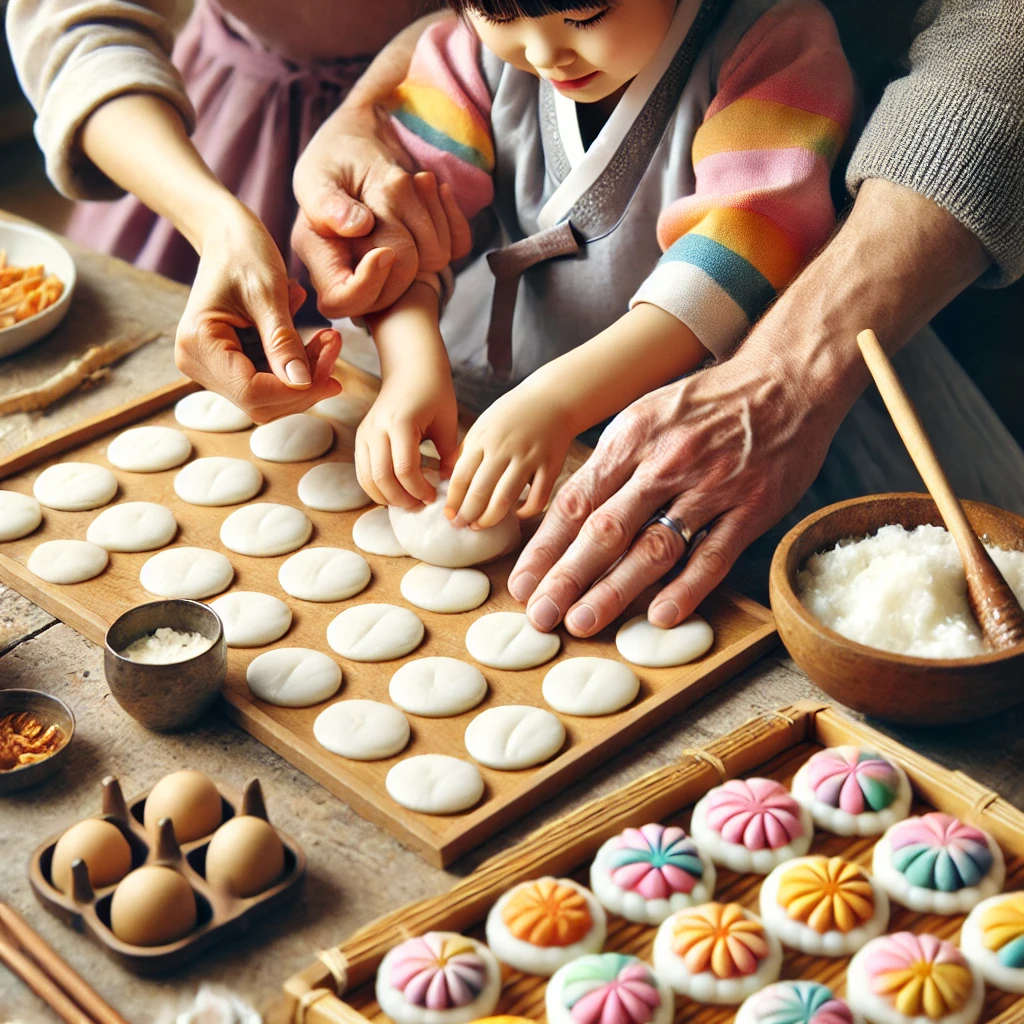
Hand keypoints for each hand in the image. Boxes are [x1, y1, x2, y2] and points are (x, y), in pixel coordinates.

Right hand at [174, 203, 341, 421]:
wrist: (227, 235)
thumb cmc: (244, 252)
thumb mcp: (269, 293)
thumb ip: (283, 341)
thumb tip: (302, 384)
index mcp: (199, 343)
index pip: (252, 392)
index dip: (296, 391)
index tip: (334, 374)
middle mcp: (197, 362)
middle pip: (260, 402)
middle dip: (305, 385)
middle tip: (334, 348)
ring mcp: (211, 367)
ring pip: (268, 397)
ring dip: (305, 376)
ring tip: (328, 339)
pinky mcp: (228, 365)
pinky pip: (268, 382)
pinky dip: (296, 368)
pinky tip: (312, 341)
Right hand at [292, 104, 471, 318]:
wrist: (365, 146)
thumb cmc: (334, 159)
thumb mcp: (318, 174)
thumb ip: (328, 203)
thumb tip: (356, 226)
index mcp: (323, 259)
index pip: (343, 301)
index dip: (367, 285)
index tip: (384, 252)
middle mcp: (357, 270)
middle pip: (396, 287)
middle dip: (404, 241)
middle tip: (394, 190)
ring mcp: (395, 267)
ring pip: (432, 262)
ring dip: (429, 215)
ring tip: (411, 182)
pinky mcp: (426, 254)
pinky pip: (456, 247)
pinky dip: (452, 214)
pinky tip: (435, 190)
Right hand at [356, 366, 458, 507]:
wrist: (411, 368)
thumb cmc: (434, 392)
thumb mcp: (447, 421)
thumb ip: (449, 453)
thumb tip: (451, 483)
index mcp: (400, 424)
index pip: (405, 470)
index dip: (419, 489)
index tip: (433, 496)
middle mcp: (377, 429)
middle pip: (382, 478)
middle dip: (402, 498)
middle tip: (420, 505)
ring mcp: (365, 434)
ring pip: (367, 478)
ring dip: (387, 496)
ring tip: (409, 502)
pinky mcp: (361, 438)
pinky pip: (363, 471)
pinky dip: (376, 487)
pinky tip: (395, 492)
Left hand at [445, 384, 574, 528]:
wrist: (551, 399)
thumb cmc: (512, 415)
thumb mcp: (483, 426)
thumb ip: (466, 451)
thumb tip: (446, 480)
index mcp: (483, 439)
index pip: (461, 477)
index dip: (453, 500)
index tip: (448, 514)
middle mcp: (504, 449)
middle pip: (480, 492)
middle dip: (467, 514)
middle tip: (461, 525)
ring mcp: (528, 458)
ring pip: (505, 499)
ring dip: (490, 518)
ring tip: (480, 525)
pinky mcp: (550, 466)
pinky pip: (537, 498)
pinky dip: (525, 512)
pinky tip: (516, 514)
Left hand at [507, 346, 835, 634]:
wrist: (786, 378)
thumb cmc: (708, 402)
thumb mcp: (648, 413)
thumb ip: (613, 462)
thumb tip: (568, 513)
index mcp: (631, 438)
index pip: (575, 501)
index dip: (545, 548)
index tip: (521, 583)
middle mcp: (664, 463)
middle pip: (605, 529)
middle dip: (567, 576)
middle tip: (540, 615)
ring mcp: (710, 486)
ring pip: (653, 546)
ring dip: (615, 589)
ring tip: (583, 622)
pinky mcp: (752, 506)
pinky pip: (715, 554)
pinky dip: (687, 588)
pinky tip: (660, 616)